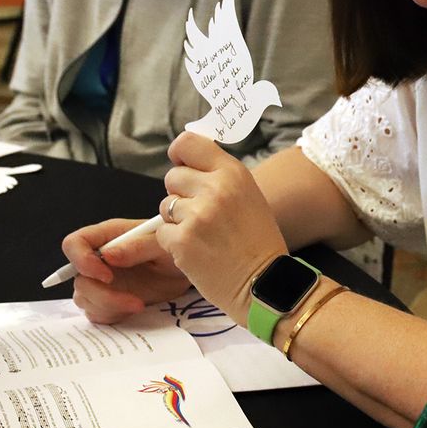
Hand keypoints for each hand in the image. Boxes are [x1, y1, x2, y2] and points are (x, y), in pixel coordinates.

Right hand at [63, 218, 190, 323]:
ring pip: (85, 299)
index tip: (107, 276)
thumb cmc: (176, 248)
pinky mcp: (108, 300)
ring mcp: (102, 281)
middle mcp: (99, 259)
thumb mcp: (164, 244)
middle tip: (133, 301)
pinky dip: (113, 316)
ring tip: (139, 305)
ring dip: (110, 307)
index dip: (82, 261)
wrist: (187, 271)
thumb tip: (108, 255)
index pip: (74, 244)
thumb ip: (137, 246)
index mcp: (108, 236)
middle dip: (102, 295)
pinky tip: (135, 309)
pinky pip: (96, 313)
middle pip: (78, 279)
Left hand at [155, 131, 288, 317]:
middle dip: (180, 195)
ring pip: (165, 206)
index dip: (179, 155)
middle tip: (200, 215)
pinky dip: (174, 244)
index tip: (183, 167)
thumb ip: (219, 177)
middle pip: (172, 177)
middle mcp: (214, 188)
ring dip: (177, 221)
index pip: (187, 143)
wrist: (265, 284)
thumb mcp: (247, 195)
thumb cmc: (257, 241)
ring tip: (202, 236)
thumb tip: (185, 161)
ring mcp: (196, 215)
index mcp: (232, 173)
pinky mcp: (181, 241)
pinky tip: (197, 251)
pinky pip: (162, 233)